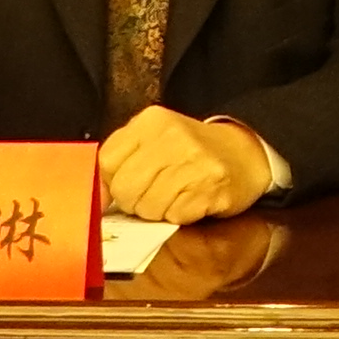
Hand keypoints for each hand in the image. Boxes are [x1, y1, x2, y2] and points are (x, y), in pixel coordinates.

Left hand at [99, 105, 282, 223]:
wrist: (244, 153)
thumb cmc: (189, 152)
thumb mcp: (153, 140)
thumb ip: (120, 159)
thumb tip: (93, 196)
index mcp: (151, 122)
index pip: (106, 162)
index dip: (104, 186)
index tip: (110, 196)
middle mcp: (172, 137)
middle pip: (125, 189)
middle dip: (132, 202)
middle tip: (150, 194)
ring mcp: (194, 162)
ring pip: (147, 207)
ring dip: (156, 211)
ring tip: (172, 196)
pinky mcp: (211, 188)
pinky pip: (174, 217)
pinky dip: (178, 216)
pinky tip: (190, 201)